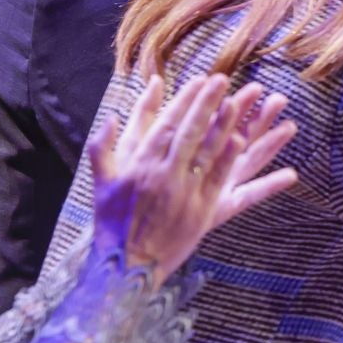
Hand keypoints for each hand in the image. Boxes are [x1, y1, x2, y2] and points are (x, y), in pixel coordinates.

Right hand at [94, 74, 299, 277]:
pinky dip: (228, 160)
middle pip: (189, 132)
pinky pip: (218, 181)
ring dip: (223, 125)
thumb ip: (103, 146)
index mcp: (139, 164)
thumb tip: (111, 116)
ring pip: (207, 153)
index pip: (165, 125)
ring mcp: (183, 192)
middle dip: (206, 104)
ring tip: (239, 102)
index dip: (184, 101)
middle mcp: (162, 174)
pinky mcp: (201, 211)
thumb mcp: (101, 181)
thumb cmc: (112, 221)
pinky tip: (241, 141)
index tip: (198, 81)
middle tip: (222, 80)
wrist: (128, 262)